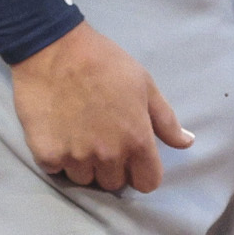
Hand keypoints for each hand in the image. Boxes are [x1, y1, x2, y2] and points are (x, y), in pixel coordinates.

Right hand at [9, 22, 191, 192]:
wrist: (54, 51)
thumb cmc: (105, 63)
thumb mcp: (145, 85)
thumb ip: (166, 120)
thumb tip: (187, 142)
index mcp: (136, 140)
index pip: (148, 183)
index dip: (143, 172)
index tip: (134, 159)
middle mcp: (107, 156)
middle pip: (114, 183)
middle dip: (113, 168)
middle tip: (103, 140)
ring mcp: (75, 157)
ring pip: (84, 179)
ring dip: (84, 164)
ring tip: (80, 136)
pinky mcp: (46, 155)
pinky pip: (56, 170)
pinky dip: (58, 158)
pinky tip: (59, 134)